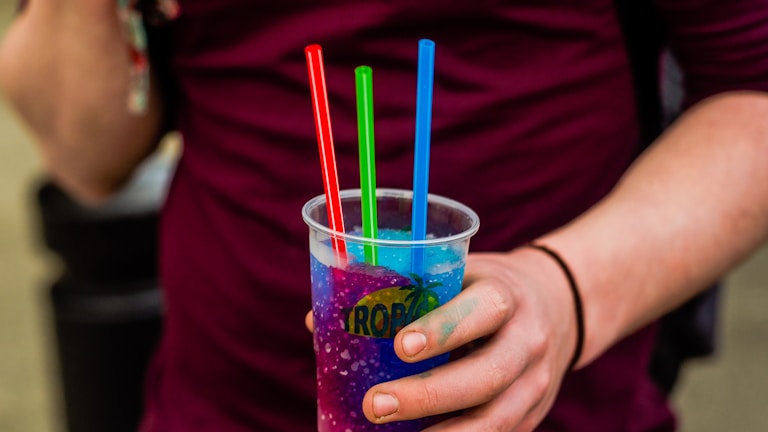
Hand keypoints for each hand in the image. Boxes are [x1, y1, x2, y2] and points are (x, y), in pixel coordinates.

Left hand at [360, 248, 578, 430]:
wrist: (558, 308)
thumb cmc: (486, 290)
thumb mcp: (458, 273)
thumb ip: (399, 293)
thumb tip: (316, 320)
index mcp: (507, 296)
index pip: (485, 310)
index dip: (445, 328)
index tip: (400, 346)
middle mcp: (527, 342)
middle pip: (486, 376)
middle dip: (429, 395)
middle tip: (375, 404)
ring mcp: (534, 384)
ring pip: (495, 421)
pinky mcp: (531, 416)